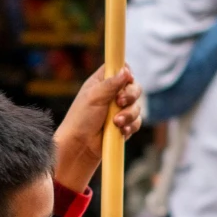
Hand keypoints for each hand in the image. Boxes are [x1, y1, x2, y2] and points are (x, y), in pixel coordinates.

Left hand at [54, 64, 143, 192]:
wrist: (79, 147)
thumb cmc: (81, 120)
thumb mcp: (94, 97)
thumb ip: (111, 83)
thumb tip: (126, 71)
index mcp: (101, 83)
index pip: (120, 69)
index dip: (126, 73)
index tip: (127, 79)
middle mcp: (111, 95)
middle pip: (134, 87)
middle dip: (130, 96)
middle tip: (120, 102)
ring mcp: (119, 111)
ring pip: (137, 106)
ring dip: (129, 114)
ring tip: (116, 123)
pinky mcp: (124, 126)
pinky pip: (136, 122)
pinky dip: (130, 126)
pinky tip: (121, 131)